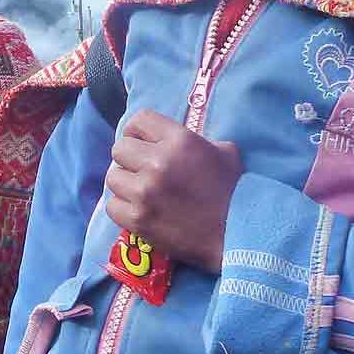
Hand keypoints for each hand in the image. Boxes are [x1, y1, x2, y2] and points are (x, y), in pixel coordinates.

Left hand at [106, 109, 244, 272]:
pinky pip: (113, 206)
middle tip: (142, 169)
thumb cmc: (235, 191)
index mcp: (179, 140)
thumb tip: (173, 141)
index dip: (138, 131)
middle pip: (120, 149)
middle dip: (131, 158)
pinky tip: (139, 209)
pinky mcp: (138, 220)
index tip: (143, 142)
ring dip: (125, 183)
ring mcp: (145, 192)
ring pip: (113, 177)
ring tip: (140, 191)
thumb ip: (195, 141)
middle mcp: (157, 162)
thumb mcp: (224, 151)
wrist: (240, 233)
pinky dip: (123, 207)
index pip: (139, 120)